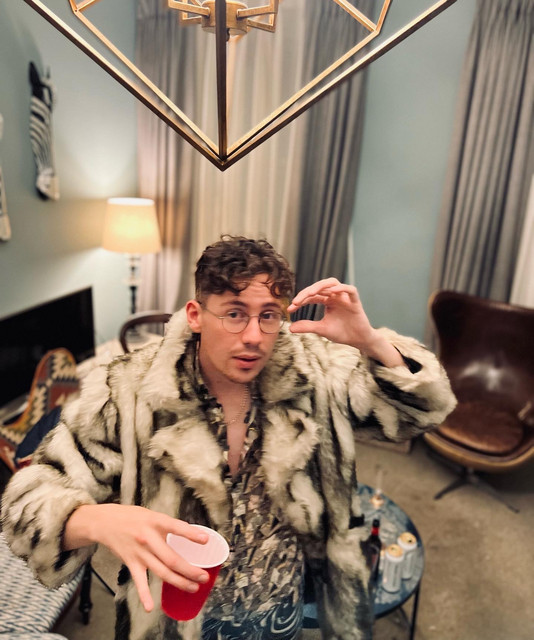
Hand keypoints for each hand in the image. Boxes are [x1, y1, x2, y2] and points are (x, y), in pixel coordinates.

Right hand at [64, 504, 209, 611]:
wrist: (105, 522)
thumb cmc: (132, 517)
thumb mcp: (152, 514)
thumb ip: (168, 525)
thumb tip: (190, 533)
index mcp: (155, 522)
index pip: (176, 527)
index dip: (191, 534)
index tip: (205, 540)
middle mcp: (148, 538)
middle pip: (171, 559)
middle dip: (190, 570)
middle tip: (204, 577)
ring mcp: (139, 553)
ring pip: (161, 572)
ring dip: (178, 582)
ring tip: (193, 588)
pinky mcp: (131, 563)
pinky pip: (139, 581)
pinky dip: (144, 595)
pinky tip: (150, 607)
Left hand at [287, 278, 403, 366]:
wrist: (357, 340)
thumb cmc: (341, 333)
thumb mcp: (321, 329)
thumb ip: (307, 326)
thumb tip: (290, 328)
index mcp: (327, 301)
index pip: (311, 296)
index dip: (300, 300)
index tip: (290, 309)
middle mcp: (335, 296)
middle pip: (320, 287)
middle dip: (307, 292)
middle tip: (296, 301)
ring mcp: (345, 297)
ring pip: (333, 283)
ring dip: (321, 286)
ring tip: (310, 293)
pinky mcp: (355, 302)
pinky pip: (351, 290)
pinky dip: (342, 288)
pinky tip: (333, 291)